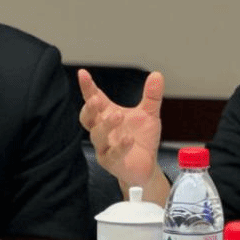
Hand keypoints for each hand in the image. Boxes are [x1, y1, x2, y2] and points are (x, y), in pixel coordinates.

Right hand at [79, 68, 163, 188]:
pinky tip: (129, 139)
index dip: (87, 87)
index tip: (83, 74)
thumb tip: (157, 75)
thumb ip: (152, 96)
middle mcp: (102, 130)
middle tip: (96, 99)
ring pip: (97, 135)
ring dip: (106, 125)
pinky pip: (112, 154)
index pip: (94, 99)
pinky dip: (120, 146)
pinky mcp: (112, 162)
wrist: (147, 165)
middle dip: (89, 108)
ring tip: (118, 116)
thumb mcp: (149, 114)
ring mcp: (104, 147)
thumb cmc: (142, 138)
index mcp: (107, 114)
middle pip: (88, 118)